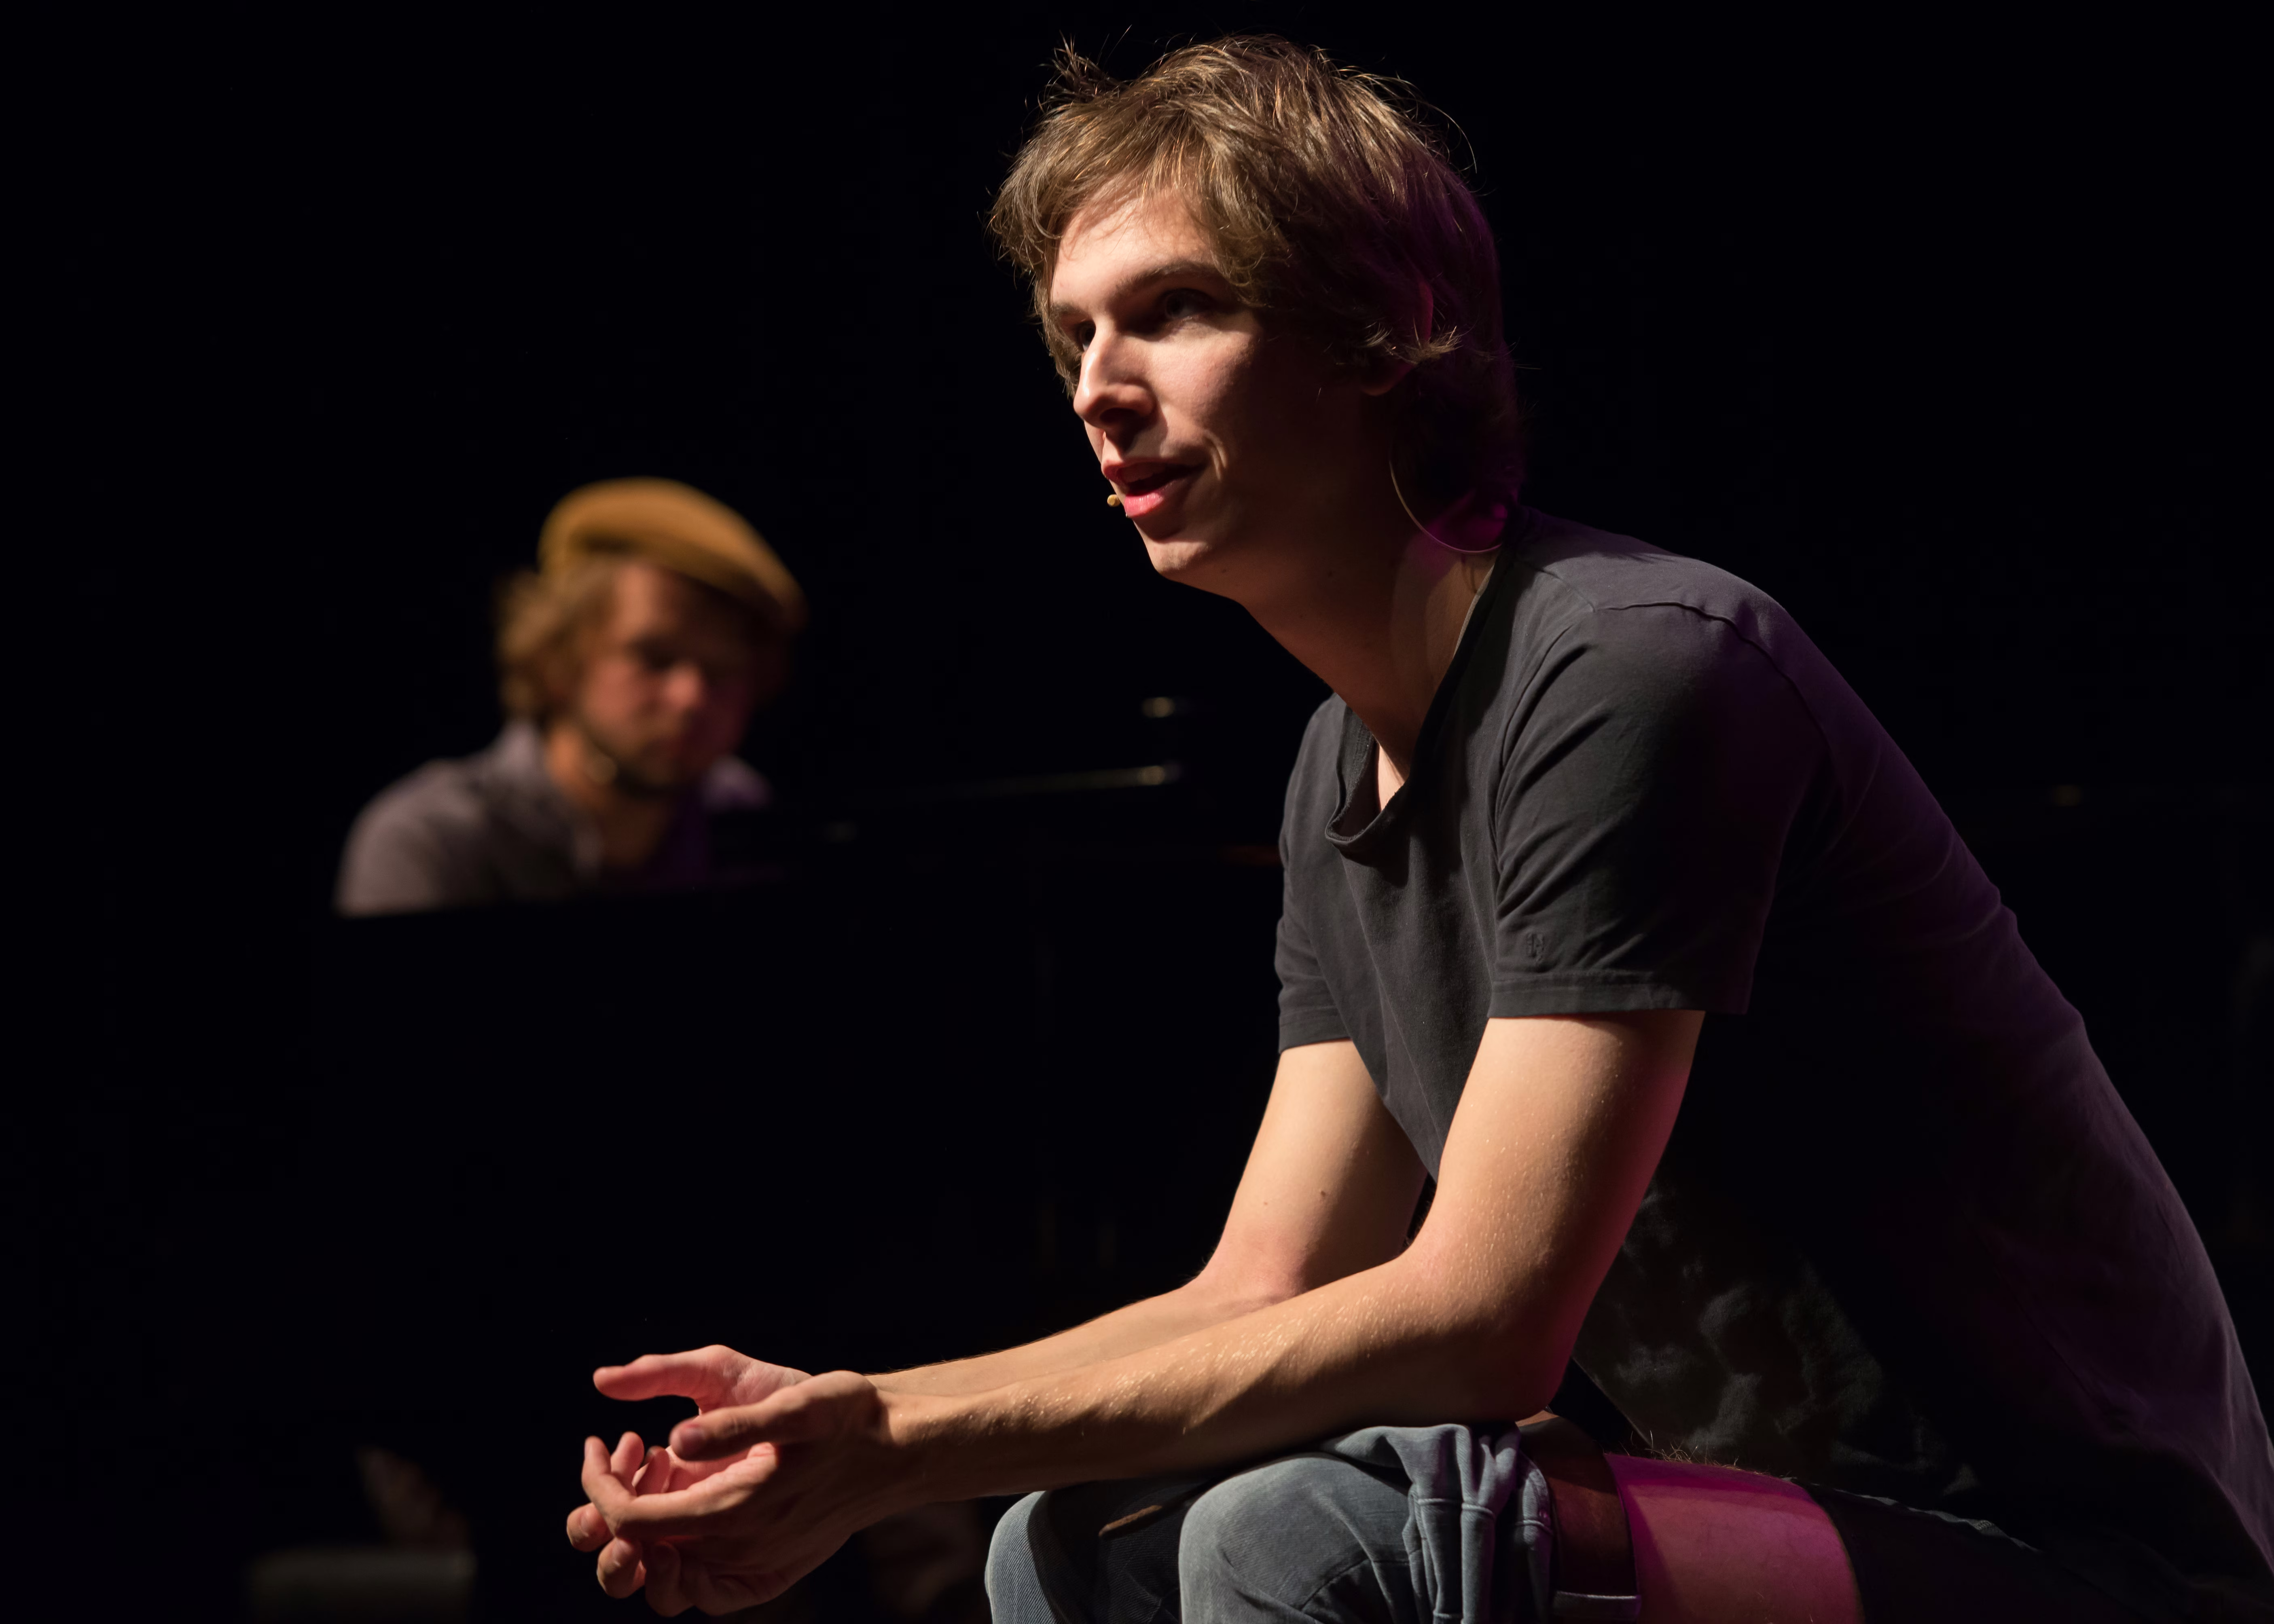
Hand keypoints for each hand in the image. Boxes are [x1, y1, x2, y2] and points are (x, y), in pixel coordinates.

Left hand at [576, 1370, 906, 1614]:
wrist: (901, 1449)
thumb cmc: (849, 1417)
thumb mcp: (796, 1404)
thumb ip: (733, 1425)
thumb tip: (676, 1437)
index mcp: (734, 1509)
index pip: (629, 1520)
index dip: (598, 1485)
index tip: (599, 1442)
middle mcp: (738, 1548)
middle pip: (635, 1565)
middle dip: (607, 1517)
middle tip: (625, 1461)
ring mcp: (752, 1563)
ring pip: (665, 1582)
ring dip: (639, 1537)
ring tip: (652, 1476)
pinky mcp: (766, 1568)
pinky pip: (705, 1588)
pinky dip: (677, 1557)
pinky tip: (685, 1498)